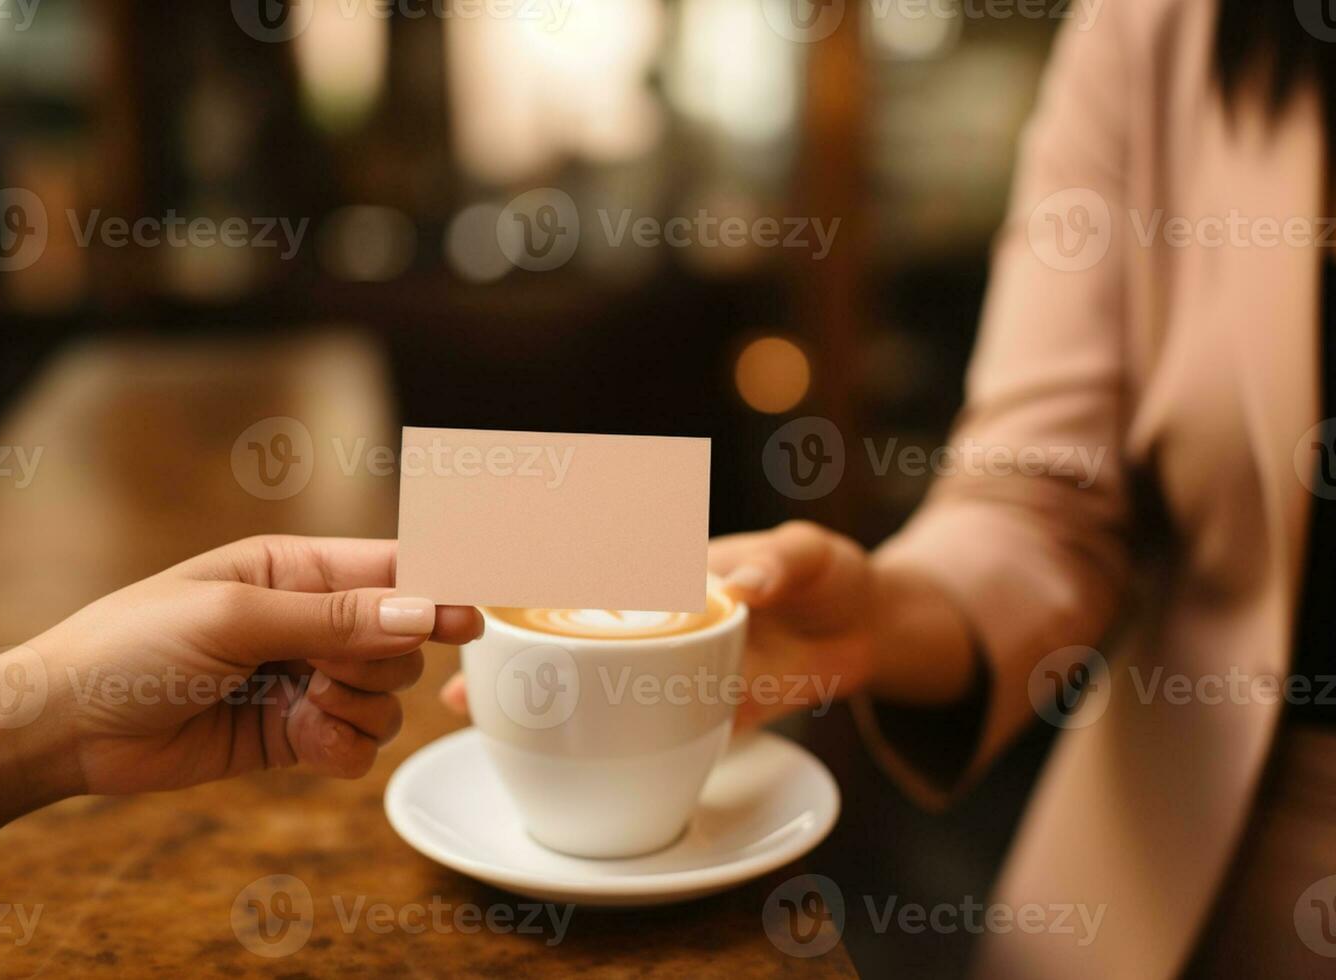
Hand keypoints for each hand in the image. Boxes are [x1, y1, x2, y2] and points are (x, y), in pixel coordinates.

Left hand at [24, 535, 481, 794]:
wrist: (65, 727)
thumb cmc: (133, 645)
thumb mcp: (234, 616)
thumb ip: (333, 618)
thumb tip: (423, 612)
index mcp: (296, 567)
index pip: (393, 567)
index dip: (438, 590)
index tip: (468, 621)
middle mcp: (309, 620)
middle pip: (402, 637)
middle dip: (376, 661)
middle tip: (322, 673)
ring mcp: (303, 679)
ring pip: (387, 695)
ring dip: (358, 708)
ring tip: (301, 709)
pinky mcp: (295, 735)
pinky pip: (360, 743)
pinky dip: (344, 747)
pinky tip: (304, 743)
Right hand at [439, 522, 877, 729]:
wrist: (876, 632)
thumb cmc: (834, 575)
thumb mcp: (813, 555)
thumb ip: (779, 562)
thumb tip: (742, 584)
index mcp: (673, 571)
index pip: (597, 565)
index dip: (536, 570)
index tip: (486, 582)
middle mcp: (660, 621)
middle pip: (572, 630)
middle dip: (512, 646)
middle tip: (459, 668)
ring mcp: (674, 670)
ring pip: (591, 684)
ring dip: (536, 701)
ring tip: (475, 714)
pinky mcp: (700, 713)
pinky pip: (641, 731)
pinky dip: (599, 744)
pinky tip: (557, 759)